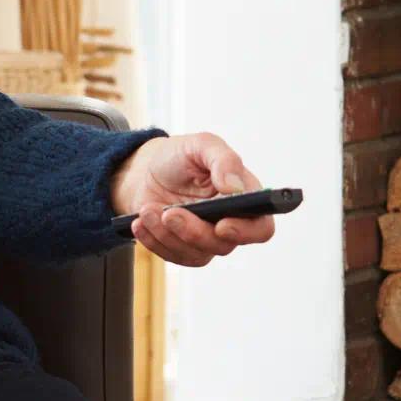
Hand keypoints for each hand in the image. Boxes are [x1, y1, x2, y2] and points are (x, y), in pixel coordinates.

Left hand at [109, 132, 276, 266]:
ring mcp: (206, 239)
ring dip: (167, 234)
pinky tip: (140, 222)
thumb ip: (224, 160)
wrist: (145, 171)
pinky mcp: (183, 248)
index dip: (246, 231)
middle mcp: (230, 222)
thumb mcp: (201, 145)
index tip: (222, 224)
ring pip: (195, 253)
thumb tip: (235, 187)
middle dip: (194, 231)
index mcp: (244, 197)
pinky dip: (153, 240)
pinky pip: (172, 256)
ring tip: (147, 209)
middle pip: (223, 245)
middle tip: (169, 213)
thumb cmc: (179, 157)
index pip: (260, 227)